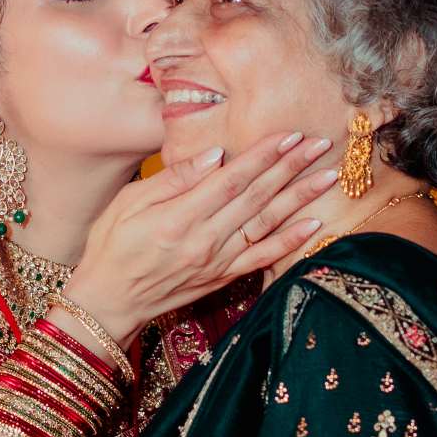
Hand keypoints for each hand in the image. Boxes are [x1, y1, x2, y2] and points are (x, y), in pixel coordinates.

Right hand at [62, 136, 336, 344]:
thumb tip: (215, 154)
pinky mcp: (223, 278)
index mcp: (178, 217)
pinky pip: (263, 258)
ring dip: (300, 198)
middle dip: (290, 167)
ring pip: (267, 223)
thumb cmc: (111, 246)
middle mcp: (204, 240)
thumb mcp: (127, 204)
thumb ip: (174, 179)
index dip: (263, 156)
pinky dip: (290, 241)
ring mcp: (217, 261)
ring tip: (327, 175)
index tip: (289, 135)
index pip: (231, 179)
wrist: (108, 301)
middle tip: (319, 143)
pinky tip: (314, 223)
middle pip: (256, 196)